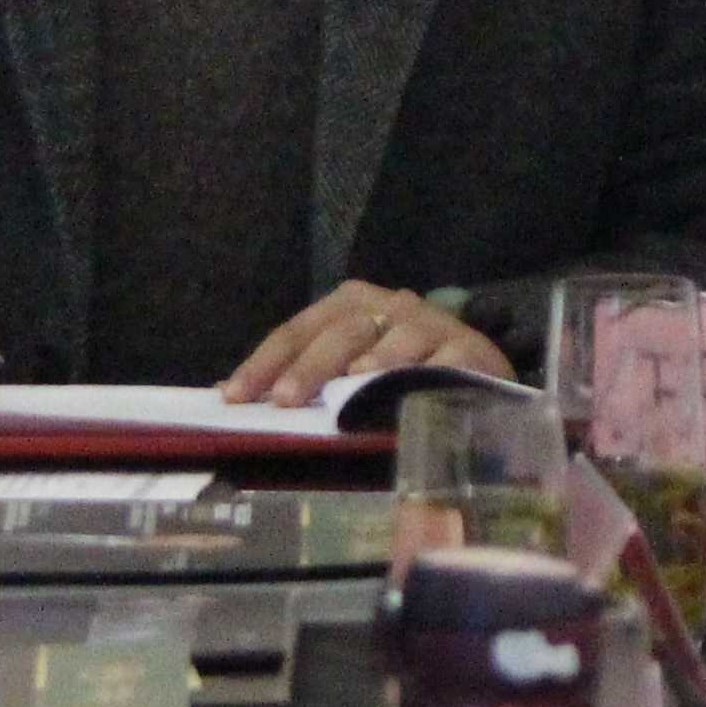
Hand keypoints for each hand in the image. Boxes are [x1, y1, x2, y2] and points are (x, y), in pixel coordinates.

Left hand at [226, 283, 511, 404]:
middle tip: (285, 401)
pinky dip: (425, 371)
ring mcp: (431, 325)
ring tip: (350, 387)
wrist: (477, 373)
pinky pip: (445, 359)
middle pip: (342, 331)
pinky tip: (408, 389)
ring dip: (372, 362)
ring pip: (396, 338)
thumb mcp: (347, 368)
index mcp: (350, 305)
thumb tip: (228, 396)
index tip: (234, 398)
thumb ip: (299, 379)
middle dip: (310, 367)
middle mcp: (389, 305)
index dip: (264, 363)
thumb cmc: (399, 372)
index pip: (298, 330)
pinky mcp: (470, 348)